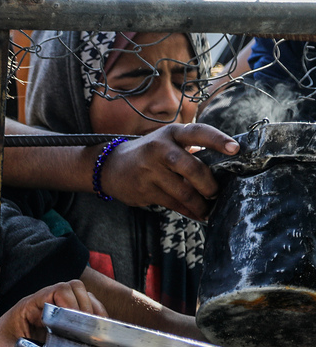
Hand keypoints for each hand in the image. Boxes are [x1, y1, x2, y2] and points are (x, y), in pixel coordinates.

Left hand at [0, 280, 106, 346]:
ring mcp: (51, 316)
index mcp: (29, 306)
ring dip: (93, 313)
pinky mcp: (57, 328)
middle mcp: (42, 307)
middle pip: (75, 290)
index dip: (73, 303)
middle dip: (88, 306)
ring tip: (99, 332)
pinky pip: (79, 318)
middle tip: (93, 329)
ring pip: (81, 301)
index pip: (59, 290)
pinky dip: (90, 324)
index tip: (79, 323)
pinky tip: (94, 338)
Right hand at [97, 123, 238, 219]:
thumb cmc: (149, 153)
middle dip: (209, 185)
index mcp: (171, 134)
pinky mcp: (144, 189)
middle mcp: (160, 149)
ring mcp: (150, 170)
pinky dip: (188, 211)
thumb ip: (189, 150)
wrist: (111, 166)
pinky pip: (172, 203)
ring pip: (183, 191)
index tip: (235, 149)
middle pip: (192, 168)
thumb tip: (221, 169)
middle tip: (216, 193)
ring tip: (208, 209)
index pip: (198, 132)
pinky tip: (196, 214)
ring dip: (200, 203)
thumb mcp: (166, 142)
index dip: (217, 140)